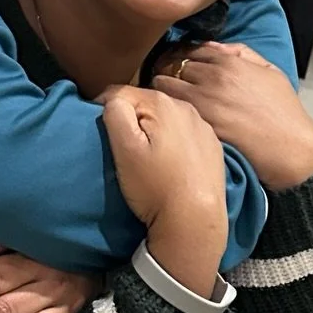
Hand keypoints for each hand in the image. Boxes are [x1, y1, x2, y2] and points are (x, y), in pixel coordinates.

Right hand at [102, 85, 227, 295]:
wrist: (195, 220)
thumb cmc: (154, 185)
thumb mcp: (125, 148)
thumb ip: (115, 113)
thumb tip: (112, 99)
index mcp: (161, 102)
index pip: (120, 92)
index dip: (103, 108)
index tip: (99, 131)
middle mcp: (186, 107)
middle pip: (146, 103)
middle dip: (132, 118)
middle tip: (123, 146)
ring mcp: (203, 126)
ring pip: (167, 118)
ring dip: (154, 129)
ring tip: (148, 155)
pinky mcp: (214, 145)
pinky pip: (186, 134)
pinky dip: (175, 141)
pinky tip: (172, 163)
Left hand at [153, 43, 312, 190]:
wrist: (292, 148)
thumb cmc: (285, 112)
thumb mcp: (270, 71)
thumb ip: (242, 53)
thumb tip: (213, 46)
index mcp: (229, 62)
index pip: (188, 49)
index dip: (178, 56)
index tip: (172, 64)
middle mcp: (212, 78)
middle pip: (170, 65)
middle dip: (163, 71)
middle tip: (159, 81)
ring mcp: (203, 102)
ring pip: (162, 86)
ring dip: (158, 90)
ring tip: (159, 98)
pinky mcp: (198, 125)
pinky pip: (169, 110)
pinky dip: (163, 109)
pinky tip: (165, 115)